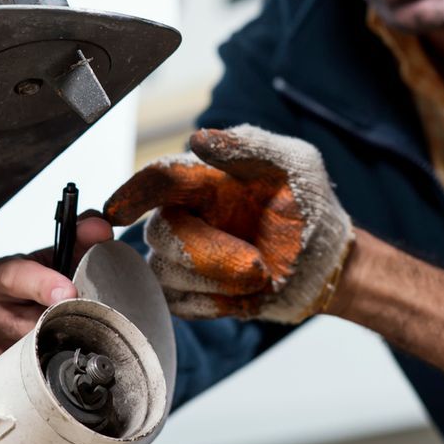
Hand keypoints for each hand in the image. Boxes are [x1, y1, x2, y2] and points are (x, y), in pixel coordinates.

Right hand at [0, 212, 114, 359]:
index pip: (13, 279)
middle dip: (62, 317)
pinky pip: (35, 370)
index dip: (42, 284)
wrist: (37, 304)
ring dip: (61, 340)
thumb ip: (83, 233)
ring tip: (77, 327)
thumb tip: (98, 229)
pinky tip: (64, 346)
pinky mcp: (3, 370)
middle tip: (87, 312)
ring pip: (34, 350)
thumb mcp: (64, 251)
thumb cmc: (47, 277)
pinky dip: (55, 360)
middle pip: (29, 322)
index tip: (69, 291)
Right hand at [105, 126, 352, 322]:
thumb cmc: (309, 204)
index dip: (132, 193)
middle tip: (258, 267)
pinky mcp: (190, 293)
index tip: (116, 212)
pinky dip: (216, 304)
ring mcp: (184, 257)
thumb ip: (246, 147)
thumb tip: (198, 138)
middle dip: (208, 255)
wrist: (326, 261)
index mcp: (203, 179)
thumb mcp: (292, 164)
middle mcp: (186, 215)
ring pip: (164, 273)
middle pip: (160, 234)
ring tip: (261, 279)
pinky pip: (178, 305)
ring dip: (217, 282)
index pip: (156, 180)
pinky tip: (249, 298)